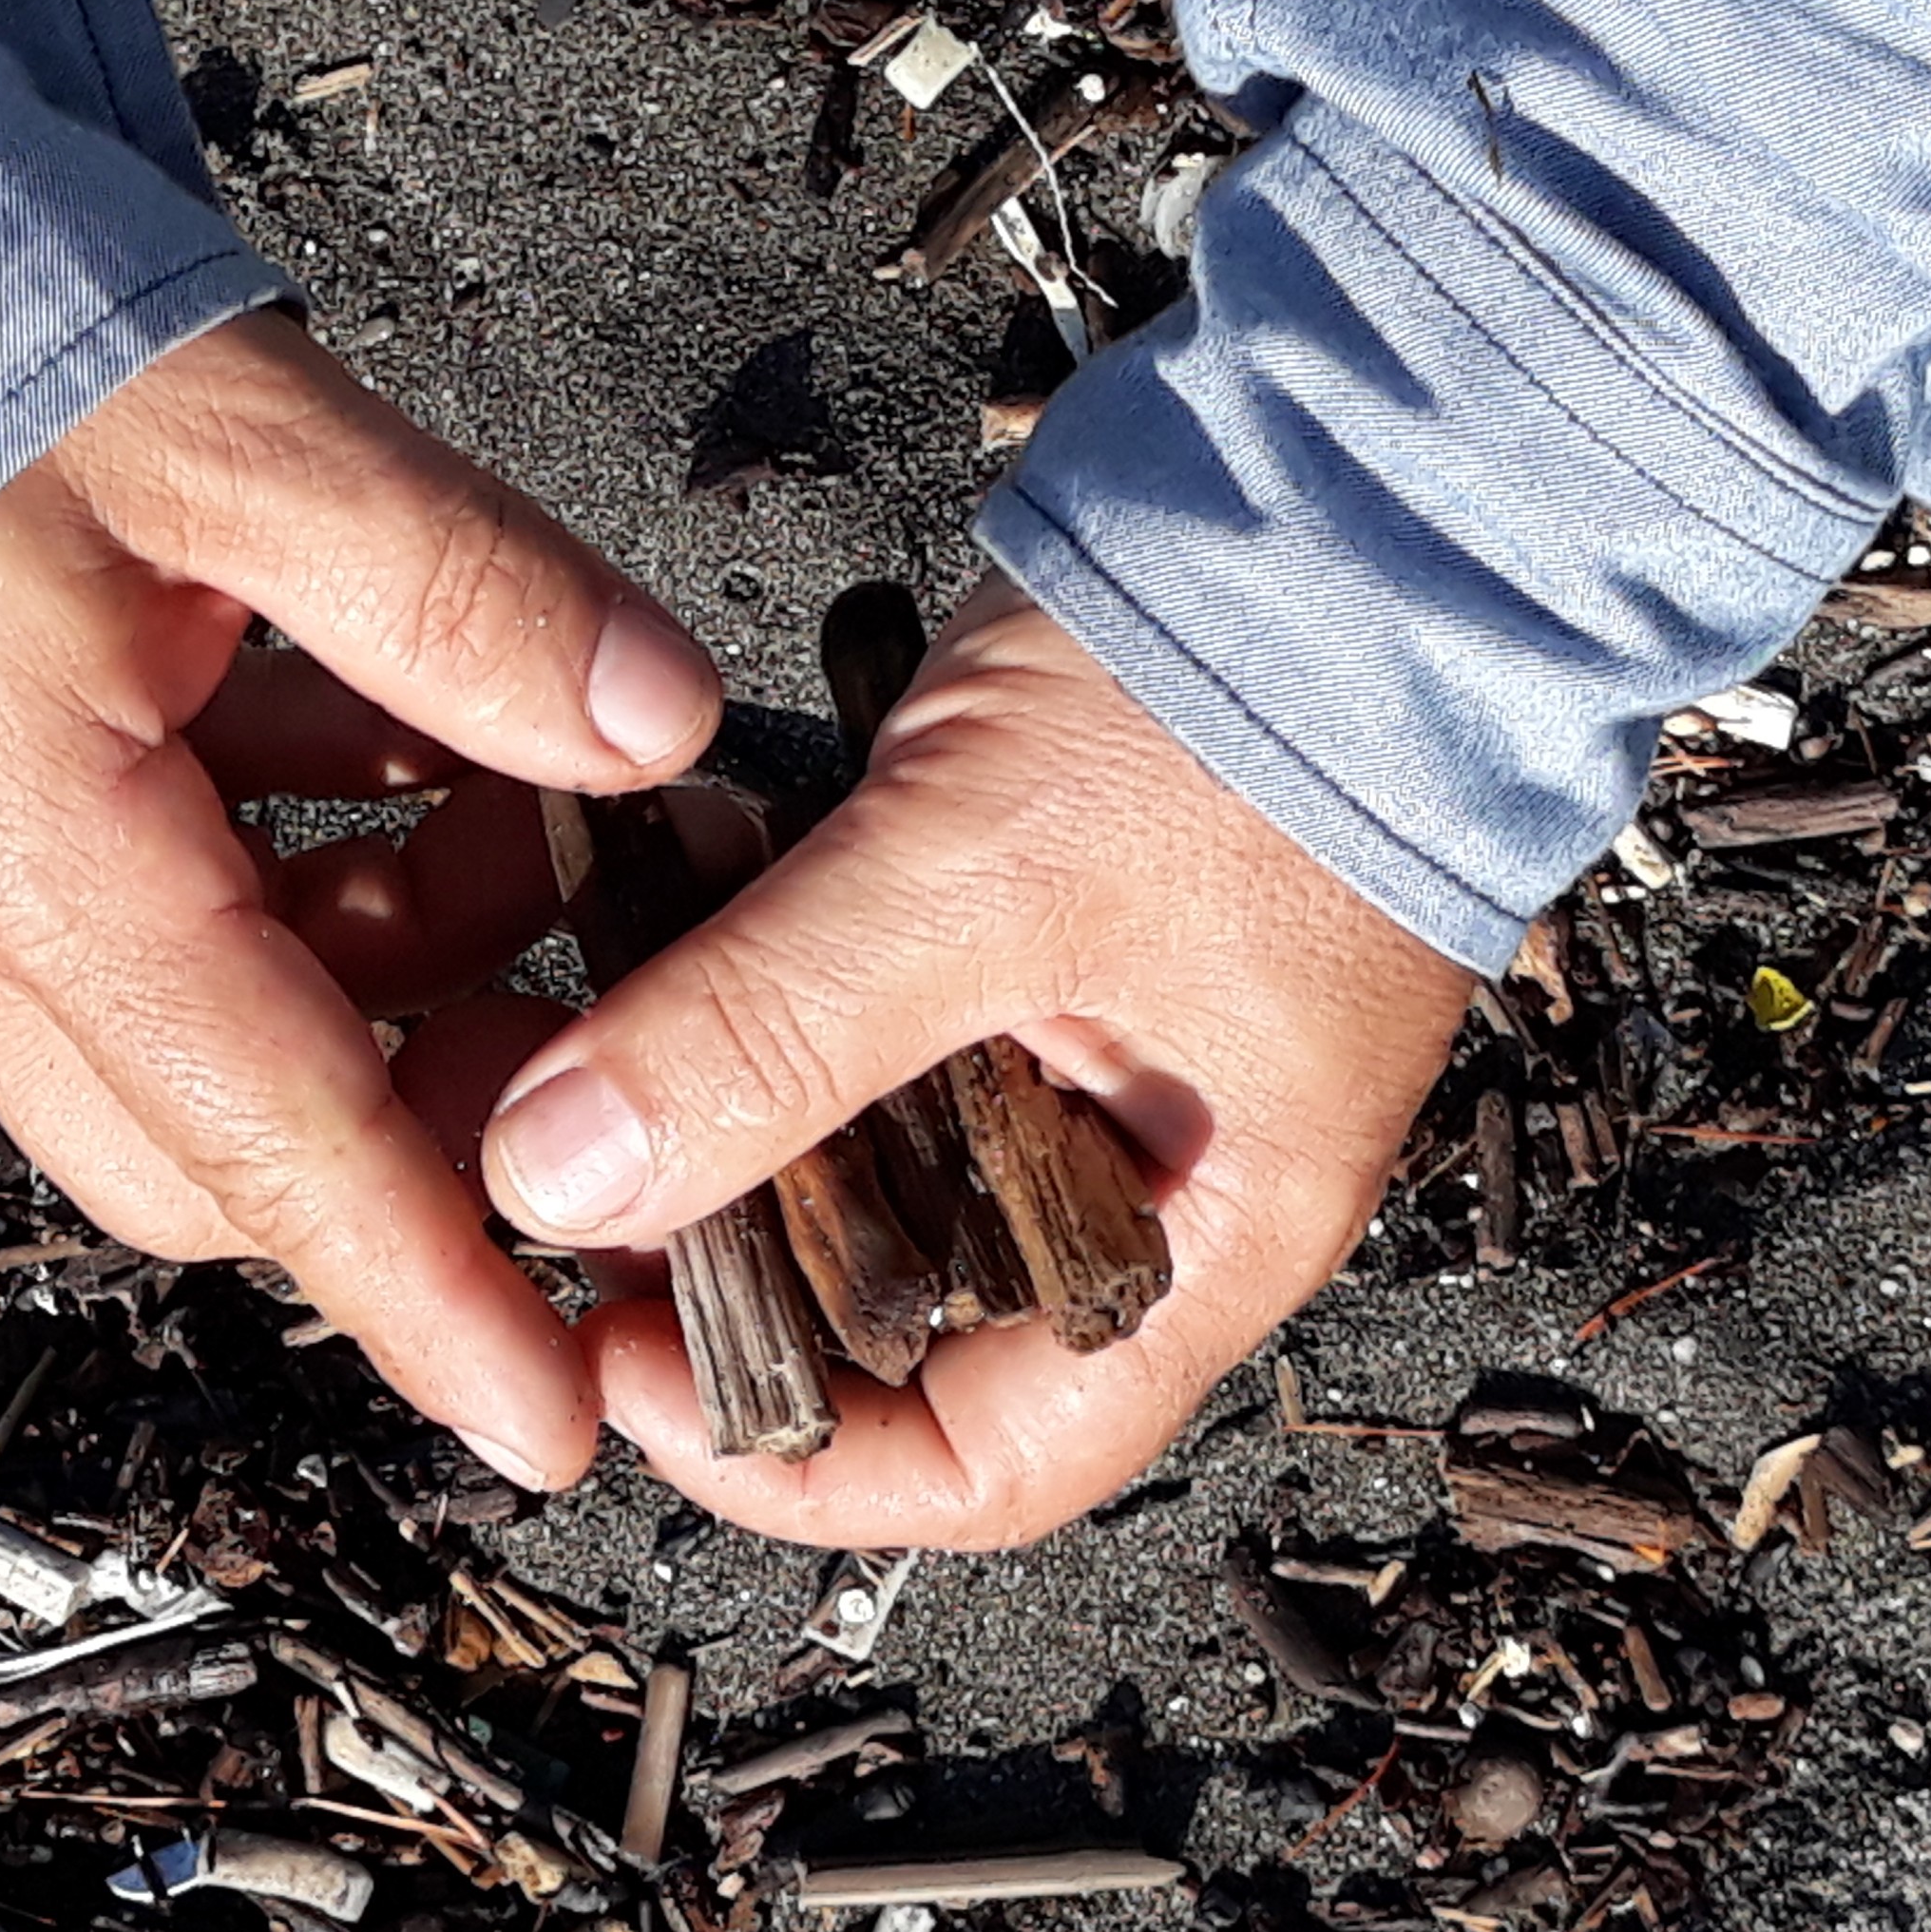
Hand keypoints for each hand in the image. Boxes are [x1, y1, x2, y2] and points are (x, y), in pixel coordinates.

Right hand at [0, 310, 719, 1489]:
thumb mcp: (231, 435)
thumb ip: (461, 594)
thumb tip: (653, 733)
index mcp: (44, 865)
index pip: (272, 1144)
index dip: (426, 1293)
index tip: (547, 1418)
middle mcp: (4, 916)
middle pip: (238, 1145)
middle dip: (433, 1118)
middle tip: (596, 1004)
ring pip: (225, 1033)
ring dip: (400, 966)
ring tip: (529, 811)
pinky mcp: (10, 814)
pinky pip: (196, 914)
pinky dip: (333, 865)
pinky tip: (419, 743)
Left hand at [478, 576, 1474, 1546]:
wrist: (1367, 469)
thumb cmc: (1269, 681)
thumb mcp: (983, 877)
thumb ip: (767, 1032)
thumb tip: (563, 1178)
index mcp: (1200, 1232)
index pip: (989, 1462)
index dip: (794, 1461)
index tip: (632, 1377)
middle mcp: (1141, 1172)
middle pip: (895, 1324)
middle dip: (725, 1280)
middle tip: (574, 1199)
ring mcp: (1079, 1050)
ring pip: (858, 1167)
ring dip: (722, 1130)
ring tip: (589, 1064)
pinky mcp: (1017, 936)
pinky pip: (859, 1028)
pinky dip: (756, 1004)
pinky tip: (665, 940)